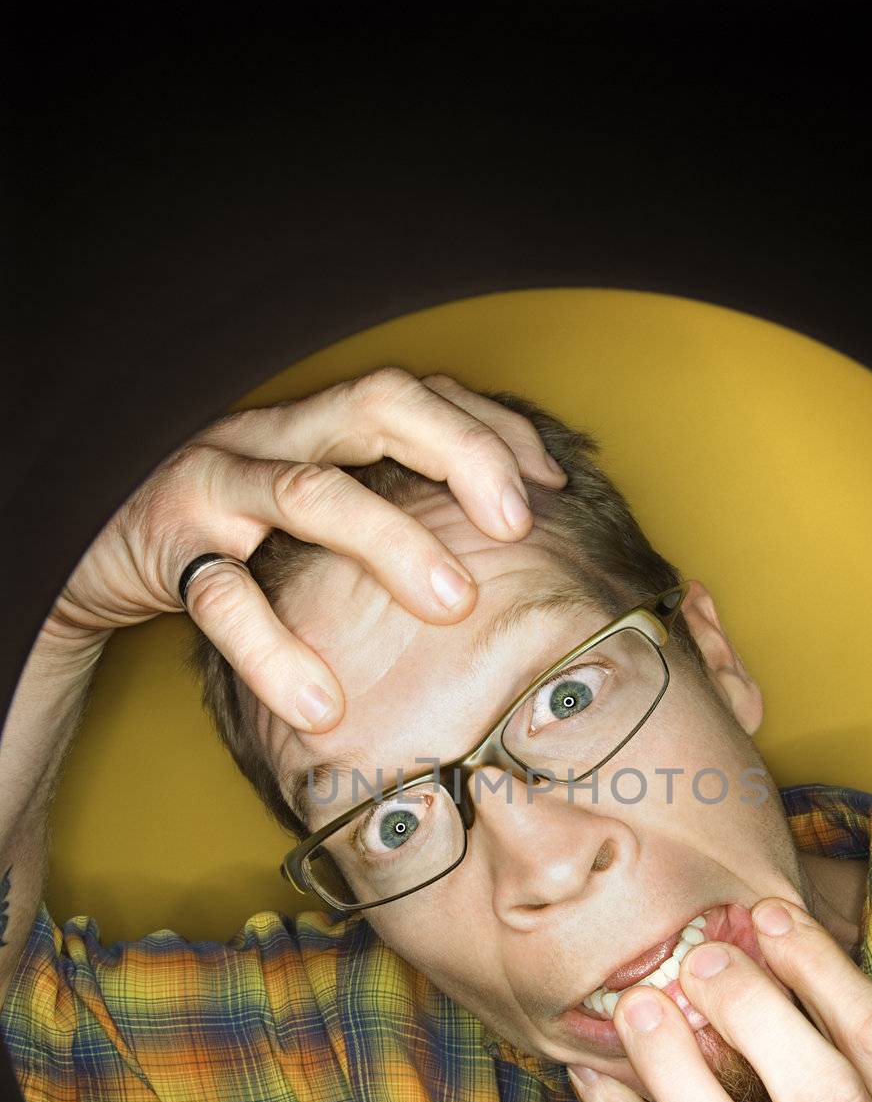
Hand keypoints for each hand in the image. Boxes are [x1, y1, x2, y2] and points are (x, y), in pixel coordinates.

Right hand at [43, 367, 566, 730]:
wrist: (90, 543)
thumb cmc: (226, 533)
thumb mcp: (303, 510)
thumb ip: (377, 510)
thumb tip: (492, 558)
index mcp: (312, 426)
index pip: (413, 395)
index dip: (485, 427)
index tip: (550, 483)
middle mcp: (270, 438)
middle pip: (375, 407)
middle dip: (458, 454)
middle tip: (520, 524)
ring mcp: (217, 487)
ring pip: (310, 494)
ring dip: (390, 542)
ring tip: (455, 603)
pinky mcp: (170, 552)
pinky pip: (224, 600)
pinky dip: (276, 653)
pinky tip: (322, 706)